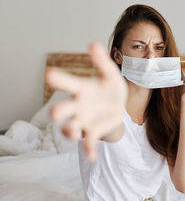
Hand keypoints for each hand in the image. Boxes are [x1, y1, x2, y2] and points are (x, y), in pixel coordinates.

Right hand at [45, 42, 127, 161]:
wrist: (118, 107)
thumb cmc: (110, 89)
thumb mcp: (110, 74)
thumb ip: (102, 62)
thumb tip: (93, 44)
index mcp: (82, 89)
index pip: (68, 83)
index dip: (59, 80)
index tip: (50, 75)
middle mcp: (77, 106)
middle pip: (62, 110)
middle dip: (58, 111)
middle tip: (56, 113)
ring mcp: (83, 121)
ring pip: (70, 128)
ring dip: (70, 131)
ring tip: (75, 133)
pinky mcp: (93, 132)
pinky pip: (88, 143)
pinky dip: (88, 150)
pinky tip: (92, 156)